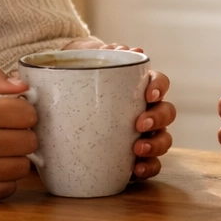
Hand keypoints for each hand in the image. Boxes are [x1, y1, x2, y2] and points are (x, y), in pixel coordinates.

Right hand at [0, 67, 37, 203]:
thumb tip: (22, 86)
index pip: (26, 113)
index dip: (25, 111)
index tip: (14, 113)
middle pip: (28, 141)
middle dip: (23, 134)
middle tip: (9, 132)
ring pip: (22, 167)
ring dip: (16, 158)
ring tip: (0, 150)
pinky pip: (8, 189)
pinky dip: (4, 179)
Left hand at [60, 38, 173, 179]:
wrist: (52, 109)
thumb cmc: (72, 81)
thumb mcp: (77, 63)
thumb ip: (94, 53)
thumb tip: (121, 50)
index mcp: (136, 87)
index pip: (159, 82)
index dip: (159, 87)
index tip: (148, 93)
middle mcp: (144, 110)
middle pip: (167, 112)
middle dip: (158, 117)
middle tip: (139, 123)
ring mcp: (141, 135)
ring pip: (164, 139)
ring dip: (156, 144)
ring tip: (137, 149)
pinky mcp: (132, 159)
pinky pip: (151, 165)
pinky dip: (149, 167)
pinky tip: (135, 170)